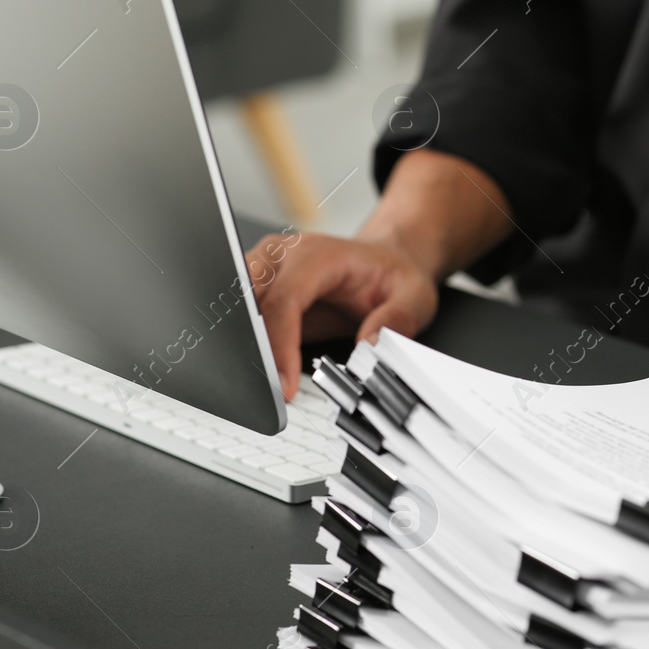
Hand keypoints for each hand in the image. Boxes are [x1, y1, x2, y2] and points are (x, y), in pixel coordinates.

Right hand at [246, 232, 437, 400]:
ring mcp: (266, 269)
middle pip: (247, 303)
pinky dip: (242, 343)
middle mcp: (283, 256)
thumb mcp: (414, 296)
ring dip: (240, 346)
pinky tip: (254, 371)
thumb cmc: (393, 275)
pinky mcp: (260, 287)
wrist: (385, 258)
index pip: (285, 300)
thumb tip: (369, 347)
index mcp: (318, 255)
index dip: (279, 346)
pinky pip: (239, 315)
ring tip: (255, 387)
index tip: (284, 386)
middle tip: (261, 393)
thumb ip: (395, 320)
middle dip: (249, 348)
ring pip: (234, 307)